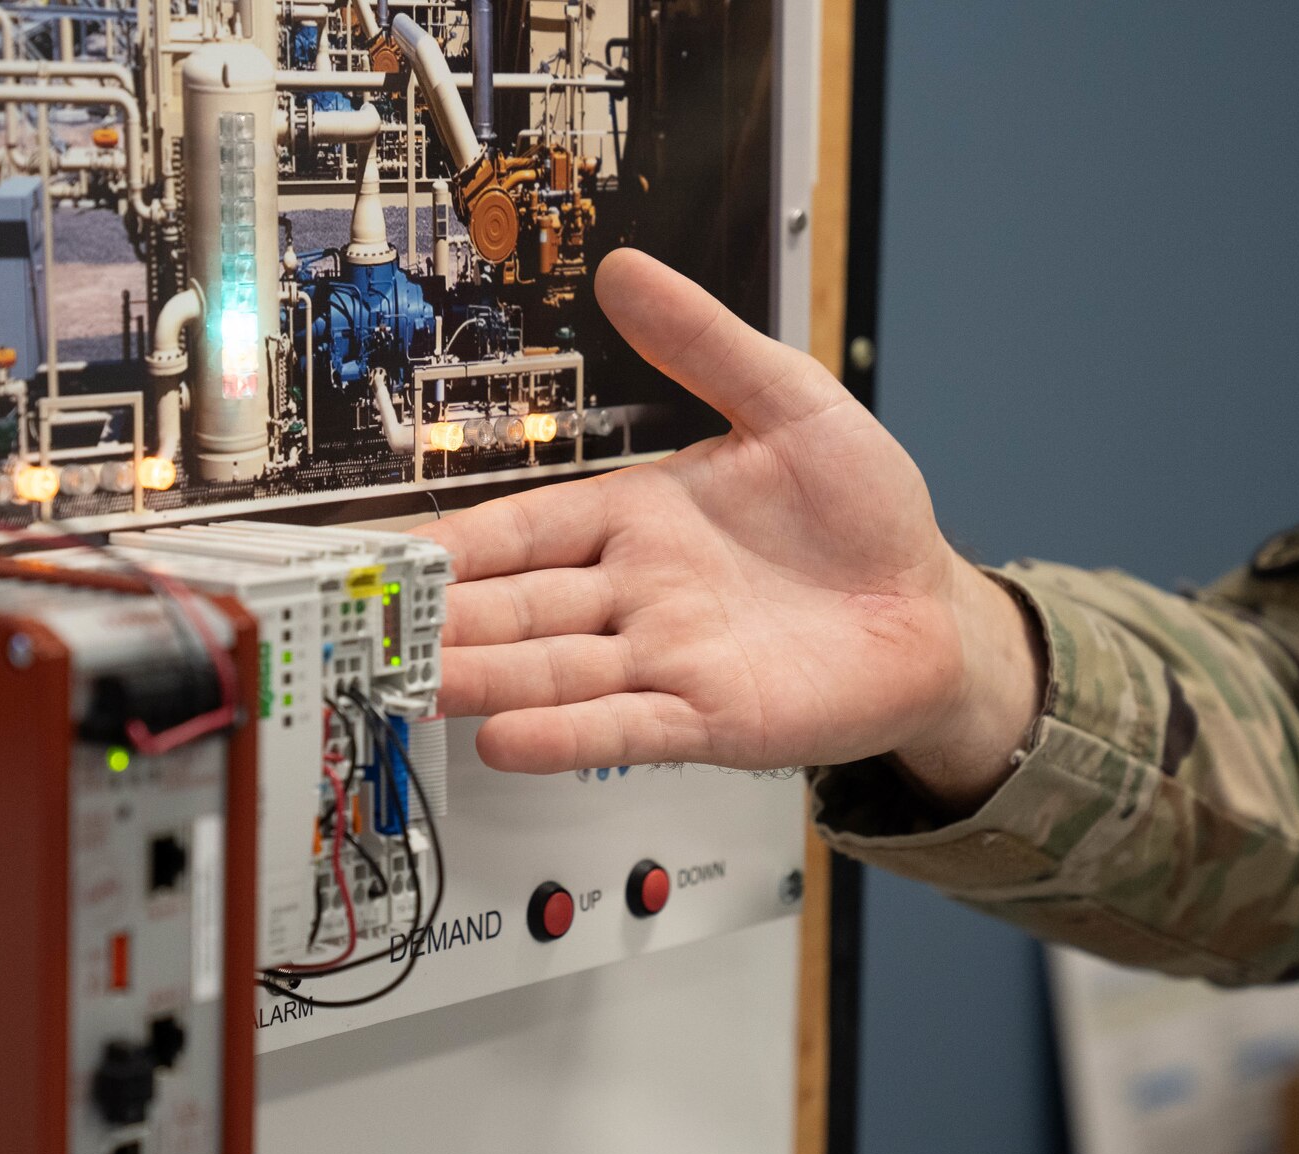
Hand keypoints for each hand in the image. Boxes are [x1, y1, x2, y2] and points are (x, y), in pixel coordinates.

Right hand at [414, 249, 1043, 807]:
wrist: (931, 610)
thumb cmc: (866, 513)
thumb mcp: (790, 402)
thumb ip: (706, 343)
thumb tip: (628, 270)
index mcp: (639, 518)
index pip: (522, 529)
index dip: (455, 542)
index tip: (389, 551)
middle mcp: (638, 594)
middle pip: (517, 607)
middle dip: (443, 619)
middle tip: (367, 627)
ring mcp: (667, 660)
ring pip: (555, 670)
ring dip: (483, 679)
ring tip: (413, 684)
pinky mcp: (709, 718)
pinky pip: (624, 727)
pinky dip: (566, 736)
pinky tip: (506, 738)